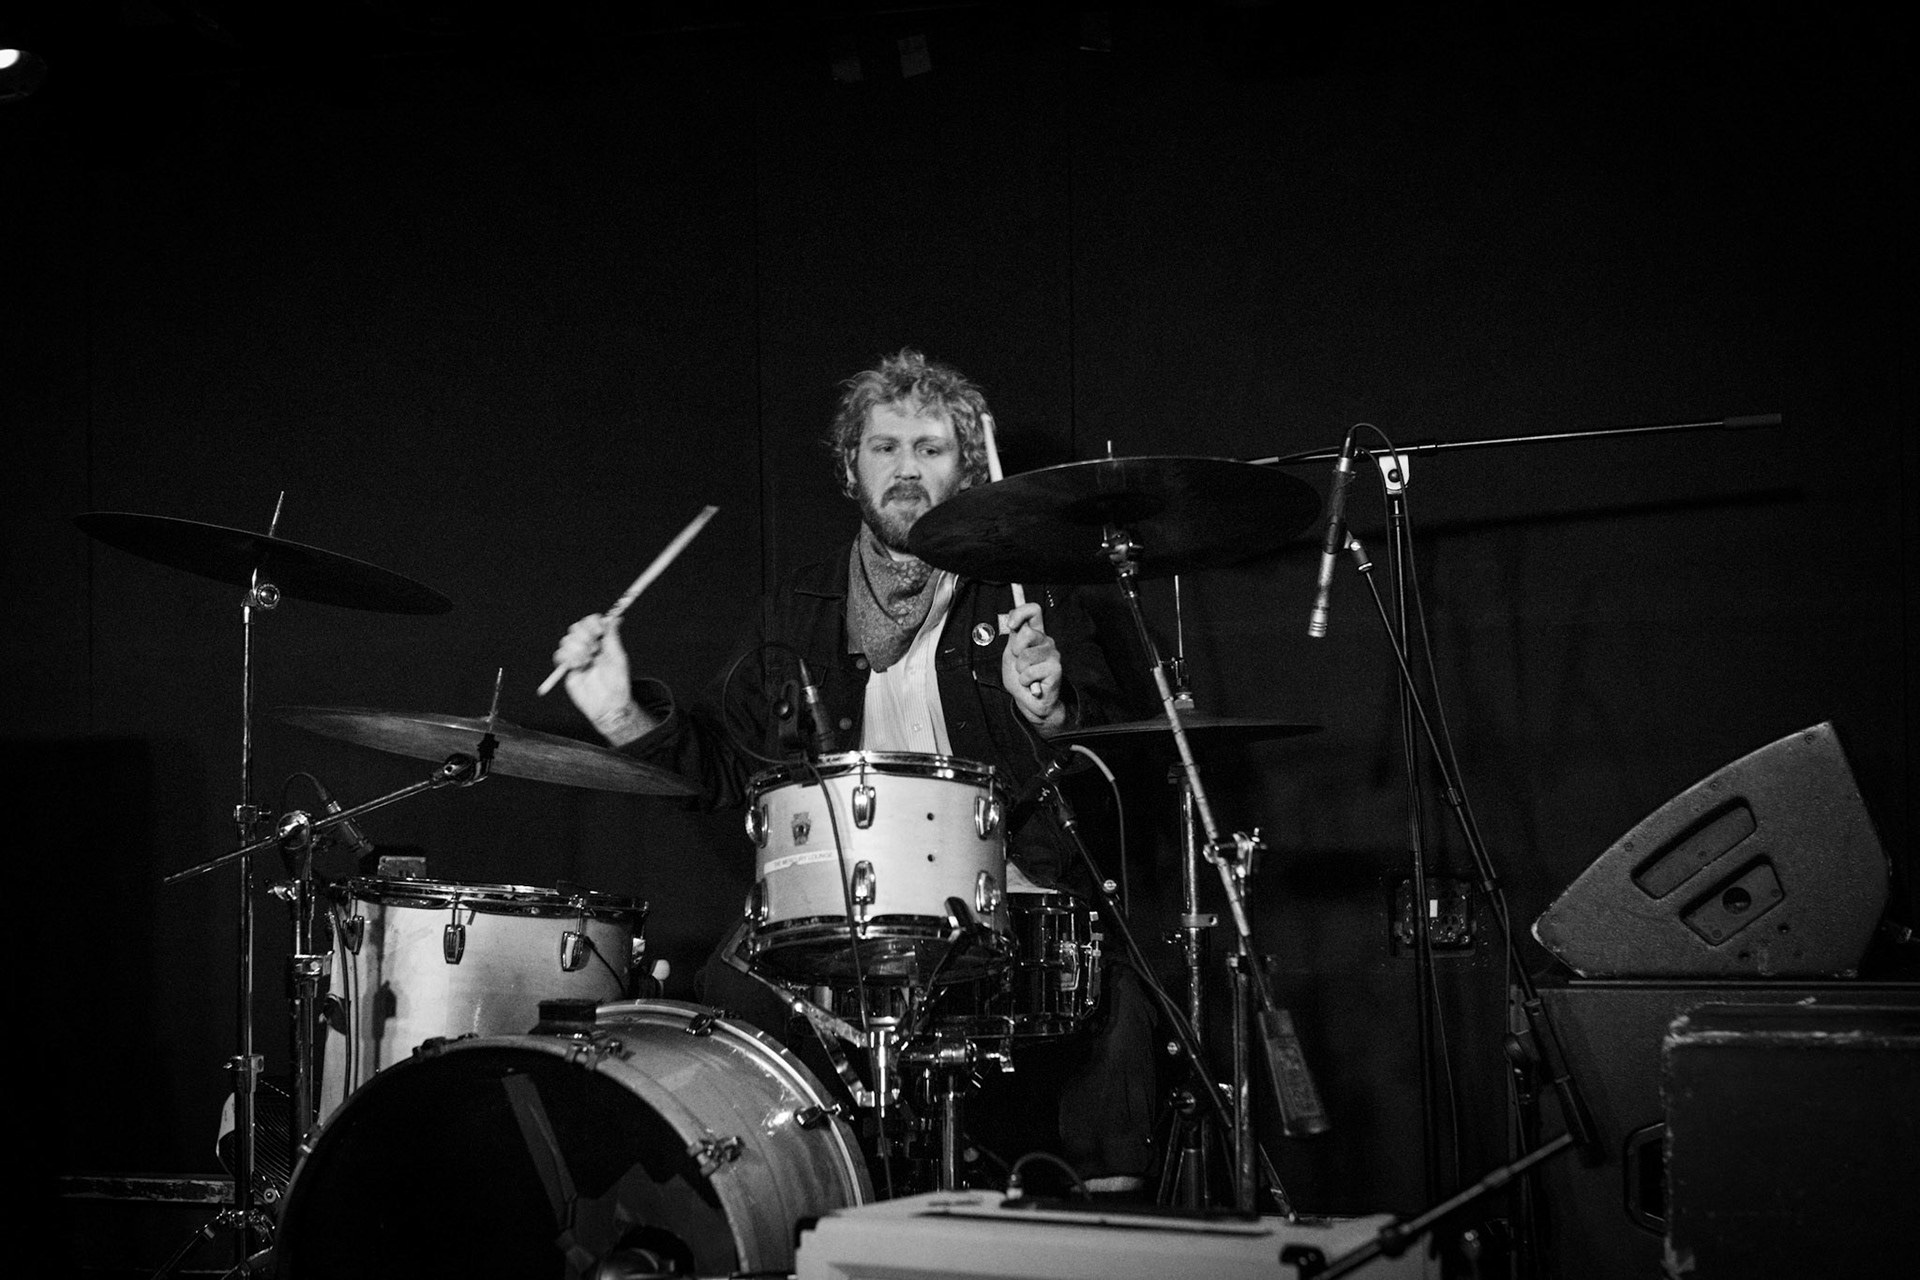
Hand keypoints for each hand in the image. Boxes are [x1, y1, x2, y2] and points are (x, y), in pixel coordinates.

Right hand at [552, 613, 652, 744]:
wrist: (607, 704)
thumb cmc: (617, 683)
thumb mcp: (618, 658)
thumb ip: (613, 637)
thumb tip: (616, 618)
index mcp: (602, 641)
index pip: (592, 622)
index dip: (592, 622)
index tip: (598, 631)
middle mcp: (588, 646)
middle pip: (576, 628)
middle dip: (584, 636)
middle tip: (594, 649)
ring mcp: (576, 656)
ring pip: (566, 640)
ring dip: (577, 649)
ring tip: (587, 662)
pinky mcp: (567, 668)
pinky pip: (559, 655)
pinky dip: (568, 658)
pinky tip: (578, 666)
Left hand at [1001, 602, 1064, 732]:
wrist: (1029, 702)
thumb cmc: (1020, 678)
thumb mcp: (1010, 656)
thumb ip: (1013, 638)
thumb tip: (1014, 623)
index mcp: (1036, 634)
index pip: (1034, 611)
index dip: (1020, 613)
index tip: (1011, 626)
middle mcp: (1046, 641)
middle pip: (1027, 633)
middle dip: (1016, 651)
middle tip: (1020, 664)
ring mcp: (1053, 654)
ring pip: (1025, 656)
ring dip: (1020, 670)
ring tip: (1026, 676)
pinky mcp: (1056, 669)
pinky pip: (1030, 672)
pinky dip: (1025, 681)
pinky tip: (1032, 684)